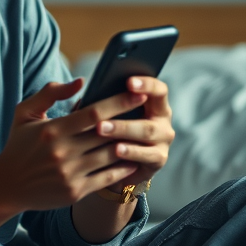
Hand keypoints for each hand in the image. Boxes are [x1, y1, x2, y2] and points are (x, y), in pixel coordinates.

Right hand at [0, 78, 149, 211]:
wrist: (7, 186)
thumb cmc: (19, 145)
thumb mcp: (25, 113)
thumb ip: (50, 93)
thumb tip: (80, 81)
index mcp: (53, 130)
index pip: (93, 112)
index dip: (118, 102)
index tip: (137, 93)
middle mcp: (63, 152)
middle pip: (106, 133)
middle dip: (130, 121)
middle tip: (147, 111)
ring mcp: (70, 174)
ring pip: (110, 155)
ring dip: (129, 145)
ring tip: (143, 134)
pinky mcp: (75, 191)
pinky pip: (107, 177)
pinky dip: (122, 168)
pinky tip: (132, 159)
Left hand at [94, 76, 173, 193]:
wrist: (121, 164)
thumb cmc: (114, 130)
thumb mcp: (110, 113)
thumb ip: (104, 99)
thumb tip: (81, 83)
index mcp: (155, 103)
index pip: (159, 89)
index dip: (146, 84)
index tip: (128, 81)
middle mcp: (163, 120)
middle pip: (151, 110)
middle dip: (125, 108)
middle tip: (105, 106)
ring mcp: (163, 141)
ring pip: (147, 132)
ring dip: (123, 129)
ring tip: (102, 129)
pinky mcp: (159, 159)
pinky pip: (147, 154)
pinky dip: (131, 151)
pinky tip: (116, 150)